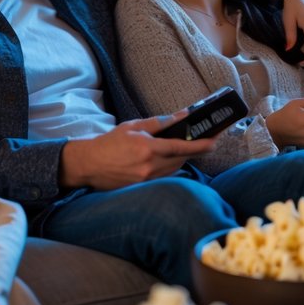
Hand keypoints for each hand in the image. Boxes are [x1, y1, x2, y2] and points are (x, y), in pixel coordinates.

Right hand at [59, 112, 214, 189]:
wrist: (88, 165)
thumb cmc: (108, 143)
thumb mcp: (132, 126)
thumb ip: (158, 123)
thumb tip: (180, 116)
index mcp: (148, 148)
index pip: (182, 146)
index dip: (202, 144)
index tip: (215, 140)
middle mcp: (150, 166)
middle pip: (182, 159)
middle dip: (196, 150)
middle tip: (207, 140)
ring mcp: (147, 179)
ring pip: (175, 169)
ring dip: (183, 158)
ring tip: (188, 147)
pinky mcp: (143, 188)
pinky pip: (165, 176)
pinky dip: (171, 167)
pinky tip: (169, 159)